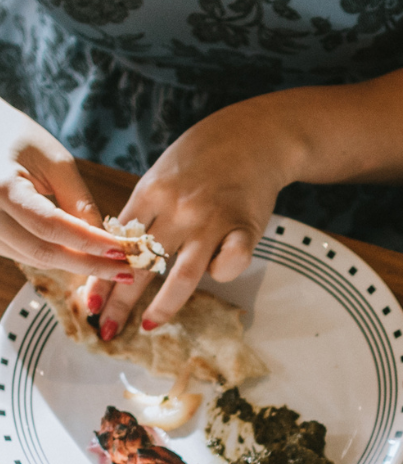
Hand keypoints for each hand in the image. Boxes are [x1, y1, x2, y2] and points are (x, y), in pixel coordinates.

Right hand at [0, 99, 129, 277]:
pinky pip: (27, 256)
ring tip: (110, 266)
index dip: (88, 242)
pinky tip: (82, 257)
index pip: (50, 226)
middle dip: (88, 264)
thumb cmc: (18, 138)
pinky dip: (57, 259)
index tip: (121, 251)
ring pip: (36, 260)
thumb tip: (106, 241)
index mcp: (1, 186)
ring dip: (75, 266)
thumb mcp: (54, 161)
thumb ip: (78, 201)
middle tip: (124, 272)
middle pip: (43, 252)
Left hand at [84, 100, 299, 334]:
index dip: (100, 273)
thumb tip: (124, 249)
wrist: (253, 135)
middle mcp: (178, 208)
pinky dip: (222, 273)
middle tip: (104, 328)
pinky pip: (229, 266)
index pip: (118, 242)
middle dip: (119, 300)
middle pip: (142, 263)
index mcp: (152, 192)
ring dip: (163, 305)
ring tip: (148, 326)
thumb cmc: (205, 156)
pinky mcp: (244, 229)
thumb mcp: (164, 173)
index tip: (87, 300)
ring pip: (182, 275)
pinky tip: (219, 267)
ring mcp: (211, 220)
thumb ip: (147, 209)